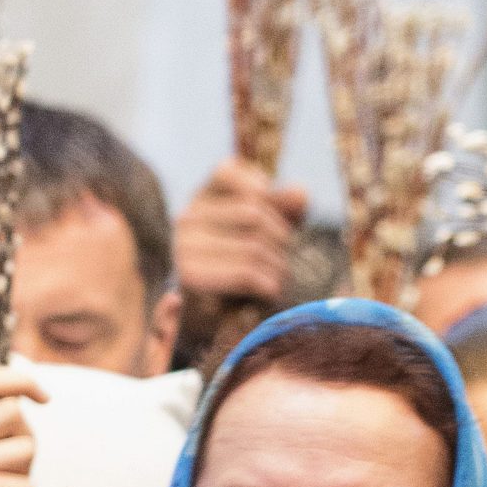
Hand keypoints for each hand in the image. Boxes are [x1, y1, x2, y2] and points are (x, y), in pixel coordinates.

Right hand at [173, 159, 308, 307]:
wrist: (212, 316)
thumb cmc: (242, 265)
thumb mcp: (267, 229)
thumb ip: (284, 207)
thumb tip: (301, 193)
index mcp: (203, 198)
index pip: (226, 170)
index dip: (259, 187)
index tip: (273, 210)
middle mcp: (187, 217)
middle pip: (252, 213)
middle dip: (281, 238)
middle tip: (286, 257)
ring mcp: (185, 246)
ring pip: (252, 246)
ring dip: (278, 266)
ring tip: (281, 277)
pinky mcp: (191, 276)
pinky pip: (245, 273)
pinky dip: (268, 284)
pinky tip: (271, 290)